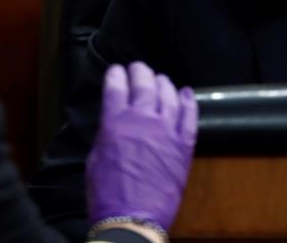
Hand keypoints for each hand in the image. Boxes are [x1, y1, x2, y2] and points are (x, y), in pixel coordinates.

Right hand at [86, 62, 197, 233]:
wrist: (133, 218)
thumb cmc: (106, 192)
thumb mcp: (96, 157)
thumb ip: (107, 134)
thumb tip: (114, 122)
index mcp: (115, 121)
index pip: (115, 86)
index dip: (115, 75)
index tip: (116, 70)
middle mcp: (143, 119)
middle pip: (144, 84)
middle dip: (140, 72)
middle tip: (138, 68)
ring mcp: (167, 131)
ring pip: (169, 95)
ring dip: (164, 83)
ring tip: (160, 79)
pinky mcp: (184, 146)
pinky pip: (190, 116)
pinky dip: (189, 102)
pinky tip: (186, 93)